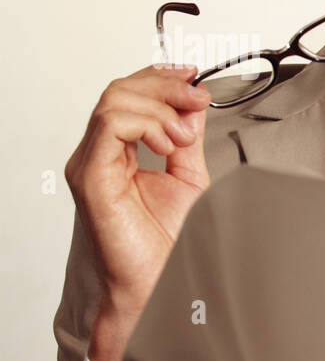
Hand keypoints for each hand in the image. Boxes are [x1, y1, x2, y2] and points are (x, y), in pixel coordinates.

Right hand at [64, 64, 211, 360]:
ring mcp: (90, 164)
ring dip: (159, 107)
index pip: (130, 95)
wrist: (160, 281)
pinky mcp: (91, 177)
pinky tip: (169, 143)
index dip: (162, 78)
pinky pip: (110, 127)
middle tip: (198, 97)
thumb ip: (187, 139)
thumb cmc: (168, 241)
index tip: (196, 78)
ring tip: (184, 134)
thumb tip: (193, 106)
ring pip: (114, 102)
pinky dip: (146, 124)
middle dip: (165, 86)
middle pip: (120, 90)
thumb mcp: (188, 176)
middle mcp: (99, 154)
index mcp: (119, 151)